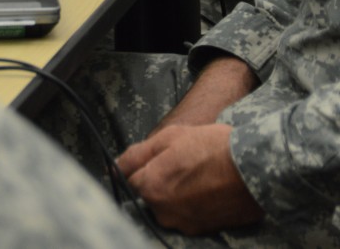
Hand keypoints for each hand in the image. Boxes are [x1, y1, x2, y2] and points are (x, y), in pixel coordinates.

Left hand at [118, 123, 263, 234]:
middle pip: (148, 195)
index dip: (141, 165)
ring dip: (173, 193)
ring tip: (195, 174)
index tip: (156, 157)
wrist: (253, 168)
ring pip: (166, 206)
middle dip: (157, 180)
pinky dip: (190, 203)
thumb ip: (138, 154)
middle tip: (179, 161)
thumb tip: (115, 167)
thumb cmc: (210, 147)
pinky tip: (205, 188)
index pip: (129, 179)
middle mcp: (163, 212)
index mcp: (151, 187)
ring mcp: (183, 224)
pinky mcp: (202, 230)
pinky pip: (185, 215)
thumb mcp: (169, 137)